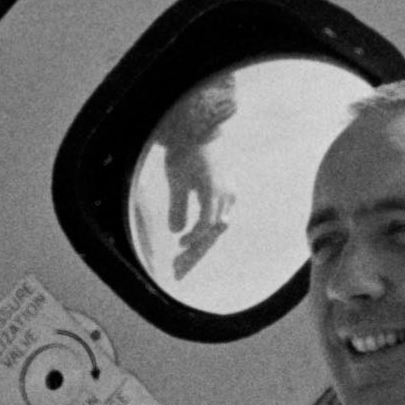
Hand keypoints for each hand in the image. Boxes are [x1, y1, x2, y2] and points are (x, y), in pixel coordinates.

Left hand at [159, 135, 231, 278]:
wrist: (199, 131)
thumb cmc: (185, 152)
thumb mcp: (176, 179)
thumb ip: (177, 205)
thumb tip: (176, 231)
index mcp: (215, 191)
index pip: (207, 224)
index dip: (193, 238)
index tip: (179, 246)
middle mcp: (226, 195)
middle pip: (213, 232)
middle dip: (195, 253)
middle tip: (178, 273)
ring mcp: (228, 195)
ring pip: (216, 229)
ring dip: (199, 247)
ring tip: (182, 265)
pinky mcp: (225, 195)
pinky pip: (217, 220)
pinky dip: (203, 235)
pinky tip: (189, 246)